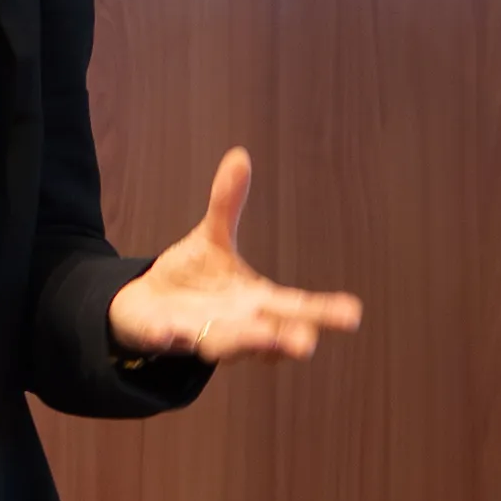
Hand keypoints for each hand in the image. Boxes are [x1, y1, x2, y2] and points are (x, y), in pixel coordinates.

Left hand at [106, 149, 362, 362]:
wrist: (146, 305)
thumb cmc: (194, 276)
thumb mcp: (213, 237)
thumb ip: (227, 204)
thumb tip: (239, 155)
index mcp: (256, 302)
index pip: (296, 308)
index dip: (324, 312)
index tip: (353, 314)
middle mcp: (236, 326)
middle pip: (269, 337)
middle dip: (286, 340)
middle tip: (306, 343)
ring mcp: (201, 334)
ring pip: (225, 345)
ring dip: (242, 343)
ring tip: (263, 339)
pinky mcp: (164, 336)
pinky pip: (166, 339)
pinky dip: (167, 337)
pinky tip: (165, 332)